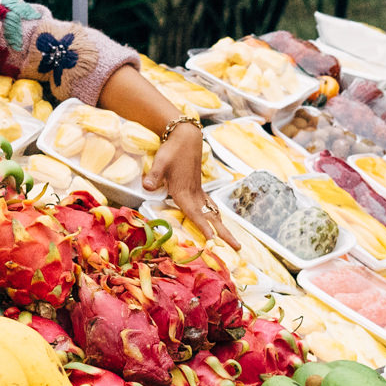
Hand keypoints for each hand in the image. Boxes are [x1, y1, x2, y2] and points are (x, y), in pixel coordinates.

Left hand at [145, 122, 237, 246]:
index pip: (196, 215)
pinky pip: (210, 205)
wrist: (186, 137)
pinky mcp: (198, 187)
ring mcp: (198, 191)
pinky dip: (216, 216)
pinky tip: (218, 220)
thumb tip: (147, 187)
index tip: (212, 240)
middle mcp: (194, 194)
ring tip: (233, 241)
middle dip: (224, 234)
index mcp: (185, 192)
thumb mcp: (160, 162)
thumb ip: (154, 176)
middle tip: (238, 247)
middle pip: (211, 218)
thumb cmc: (172, 150)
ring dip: (223, 227)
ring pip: (213, 213)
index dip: (204, 228)